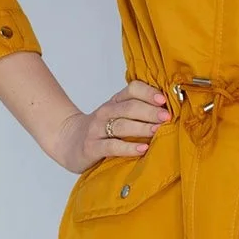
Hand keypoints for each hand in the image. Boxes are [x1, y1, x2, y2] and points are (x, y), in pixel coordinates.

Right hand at [51, 79, 171, 174]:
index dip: (148, 92)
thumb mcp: (117, 115)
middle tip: (167, 117)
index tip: (164, 99)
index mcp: (115, 101)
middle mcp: (106, 112)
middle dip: (150, 111)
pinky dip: (129, 147)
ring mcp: (97, 129)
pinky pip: (112, 146)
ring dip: (142, 127)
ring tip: (158, 130)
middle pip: (129, 107)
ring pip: (122, 125)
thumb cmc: (102, 129)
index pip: (132, 89)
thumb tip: (170, 110)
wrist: (68, 141)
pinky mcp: (92, 147)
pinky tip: (142, 149)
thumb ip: (138, 110)